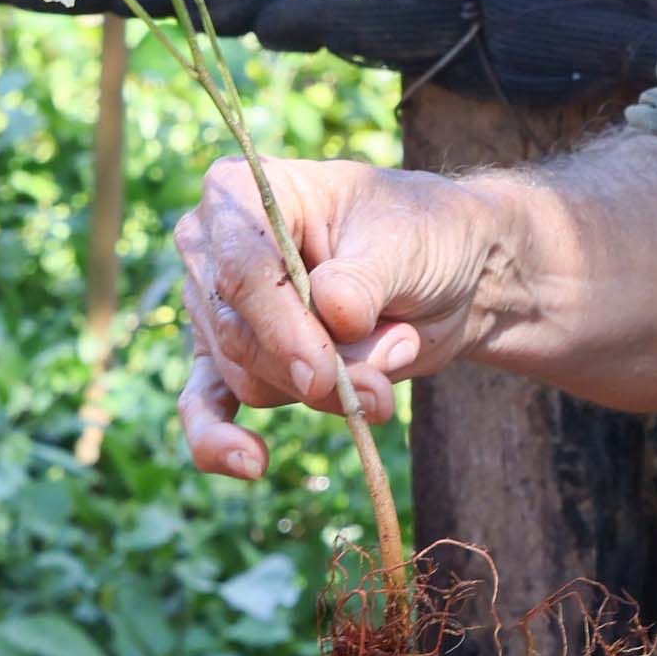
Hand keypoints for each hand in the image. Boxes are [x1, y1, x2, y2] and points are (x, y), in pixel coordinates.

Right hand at [170, 157, 518, 478]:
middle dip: (322, 367)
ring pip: (250, 379)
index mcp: (241, 193)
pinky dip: (219, 442)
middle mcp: (212, 250)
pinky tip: (251, 463)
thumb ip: (362, 283)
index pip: (241, 269)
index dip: (281, 327)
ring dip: (330, 391)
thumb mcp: (405, 244)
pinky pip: (205, 408)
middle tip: (391, 368)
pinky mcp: (233, 363)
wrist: (451, 275)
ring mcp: (217, 311)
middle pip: (241, 336)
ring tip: (391, 363)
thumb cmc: (423, 236)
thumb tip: (332, 318)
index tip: (323, 375)